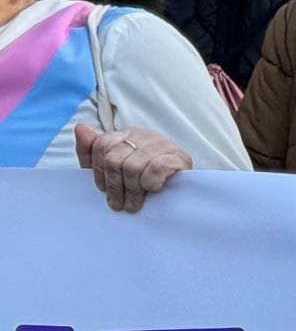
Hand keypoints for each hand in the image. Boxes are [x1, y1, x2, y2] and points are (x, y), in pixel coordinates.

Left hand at [73, 123, 191, 212]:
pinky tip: (152, 190)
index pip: (101, 145)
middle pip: (114, 159)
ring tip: (134, 203)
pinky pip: (155, 168)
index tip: (104, 189)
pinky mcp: (179, 157)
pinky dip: (150, 183)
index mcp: (126, 135)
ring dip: (132, 190)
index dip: (98, 172)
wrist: (178, 195)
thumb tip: (80, 127)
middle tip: (120, 203)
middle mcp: (144, 136)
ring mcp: (163, 144)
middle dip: (115, 186)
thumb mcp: (108, 170)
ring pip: (133, 166)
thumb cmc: (140, 182)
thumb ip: (90, 152)